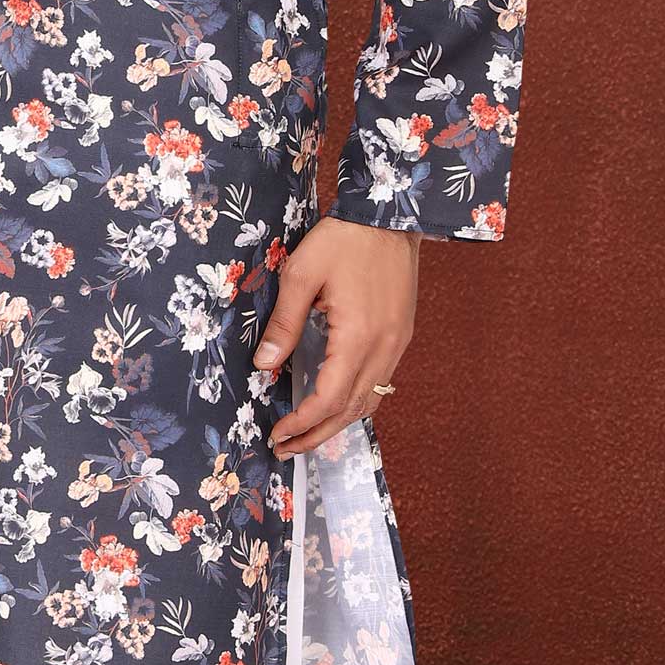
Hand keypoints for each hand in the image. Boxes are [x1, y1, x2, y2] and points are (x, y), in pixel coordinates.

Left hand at [250, 216, 417, 453]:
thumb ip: (283, 322)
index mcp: (358, 337)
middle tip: (286, 449)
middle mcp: (383, 349)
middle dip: (317, 435)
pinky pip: (380, 383)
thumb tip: (264, 365)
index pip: (329, 398)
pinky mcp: (400, 336)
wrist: (390, 216)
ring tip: (307, 436)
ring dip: (338, 424)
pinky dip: (356, 402)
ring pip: (369, 401)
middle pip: (352, 410)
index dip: (302, 423)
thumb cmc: (344, 239)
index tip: (277, 434)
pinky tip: (336, 404)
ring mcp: (396, 344)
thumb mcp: (301, 273)